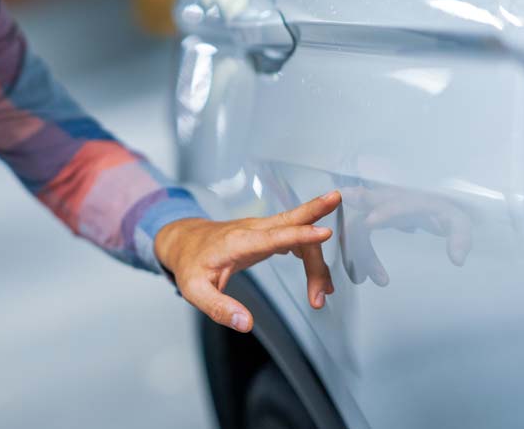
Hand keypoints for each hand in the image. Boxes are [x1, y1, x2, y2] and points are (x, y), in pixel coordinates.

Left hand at [154, 191, 340, 332]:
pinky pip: (295, 238)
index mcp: (238, 242)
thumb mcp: (195, 291)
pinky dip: (311, 255)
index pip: (273, 236)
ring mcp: (261, 229)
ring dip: (316, 260)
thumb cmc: (190, 264)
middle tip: (338, 199)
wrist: (185, 241)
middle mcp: (253, 230)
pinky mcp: (267, 233)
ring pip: (297, 234)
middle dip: (315, 210)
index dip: (300, 235)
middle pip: (290, 220)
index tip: (324, 232)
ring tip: (323, 292)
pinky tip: (319, 278)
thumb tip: (246, 324)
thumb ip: (220, 308)